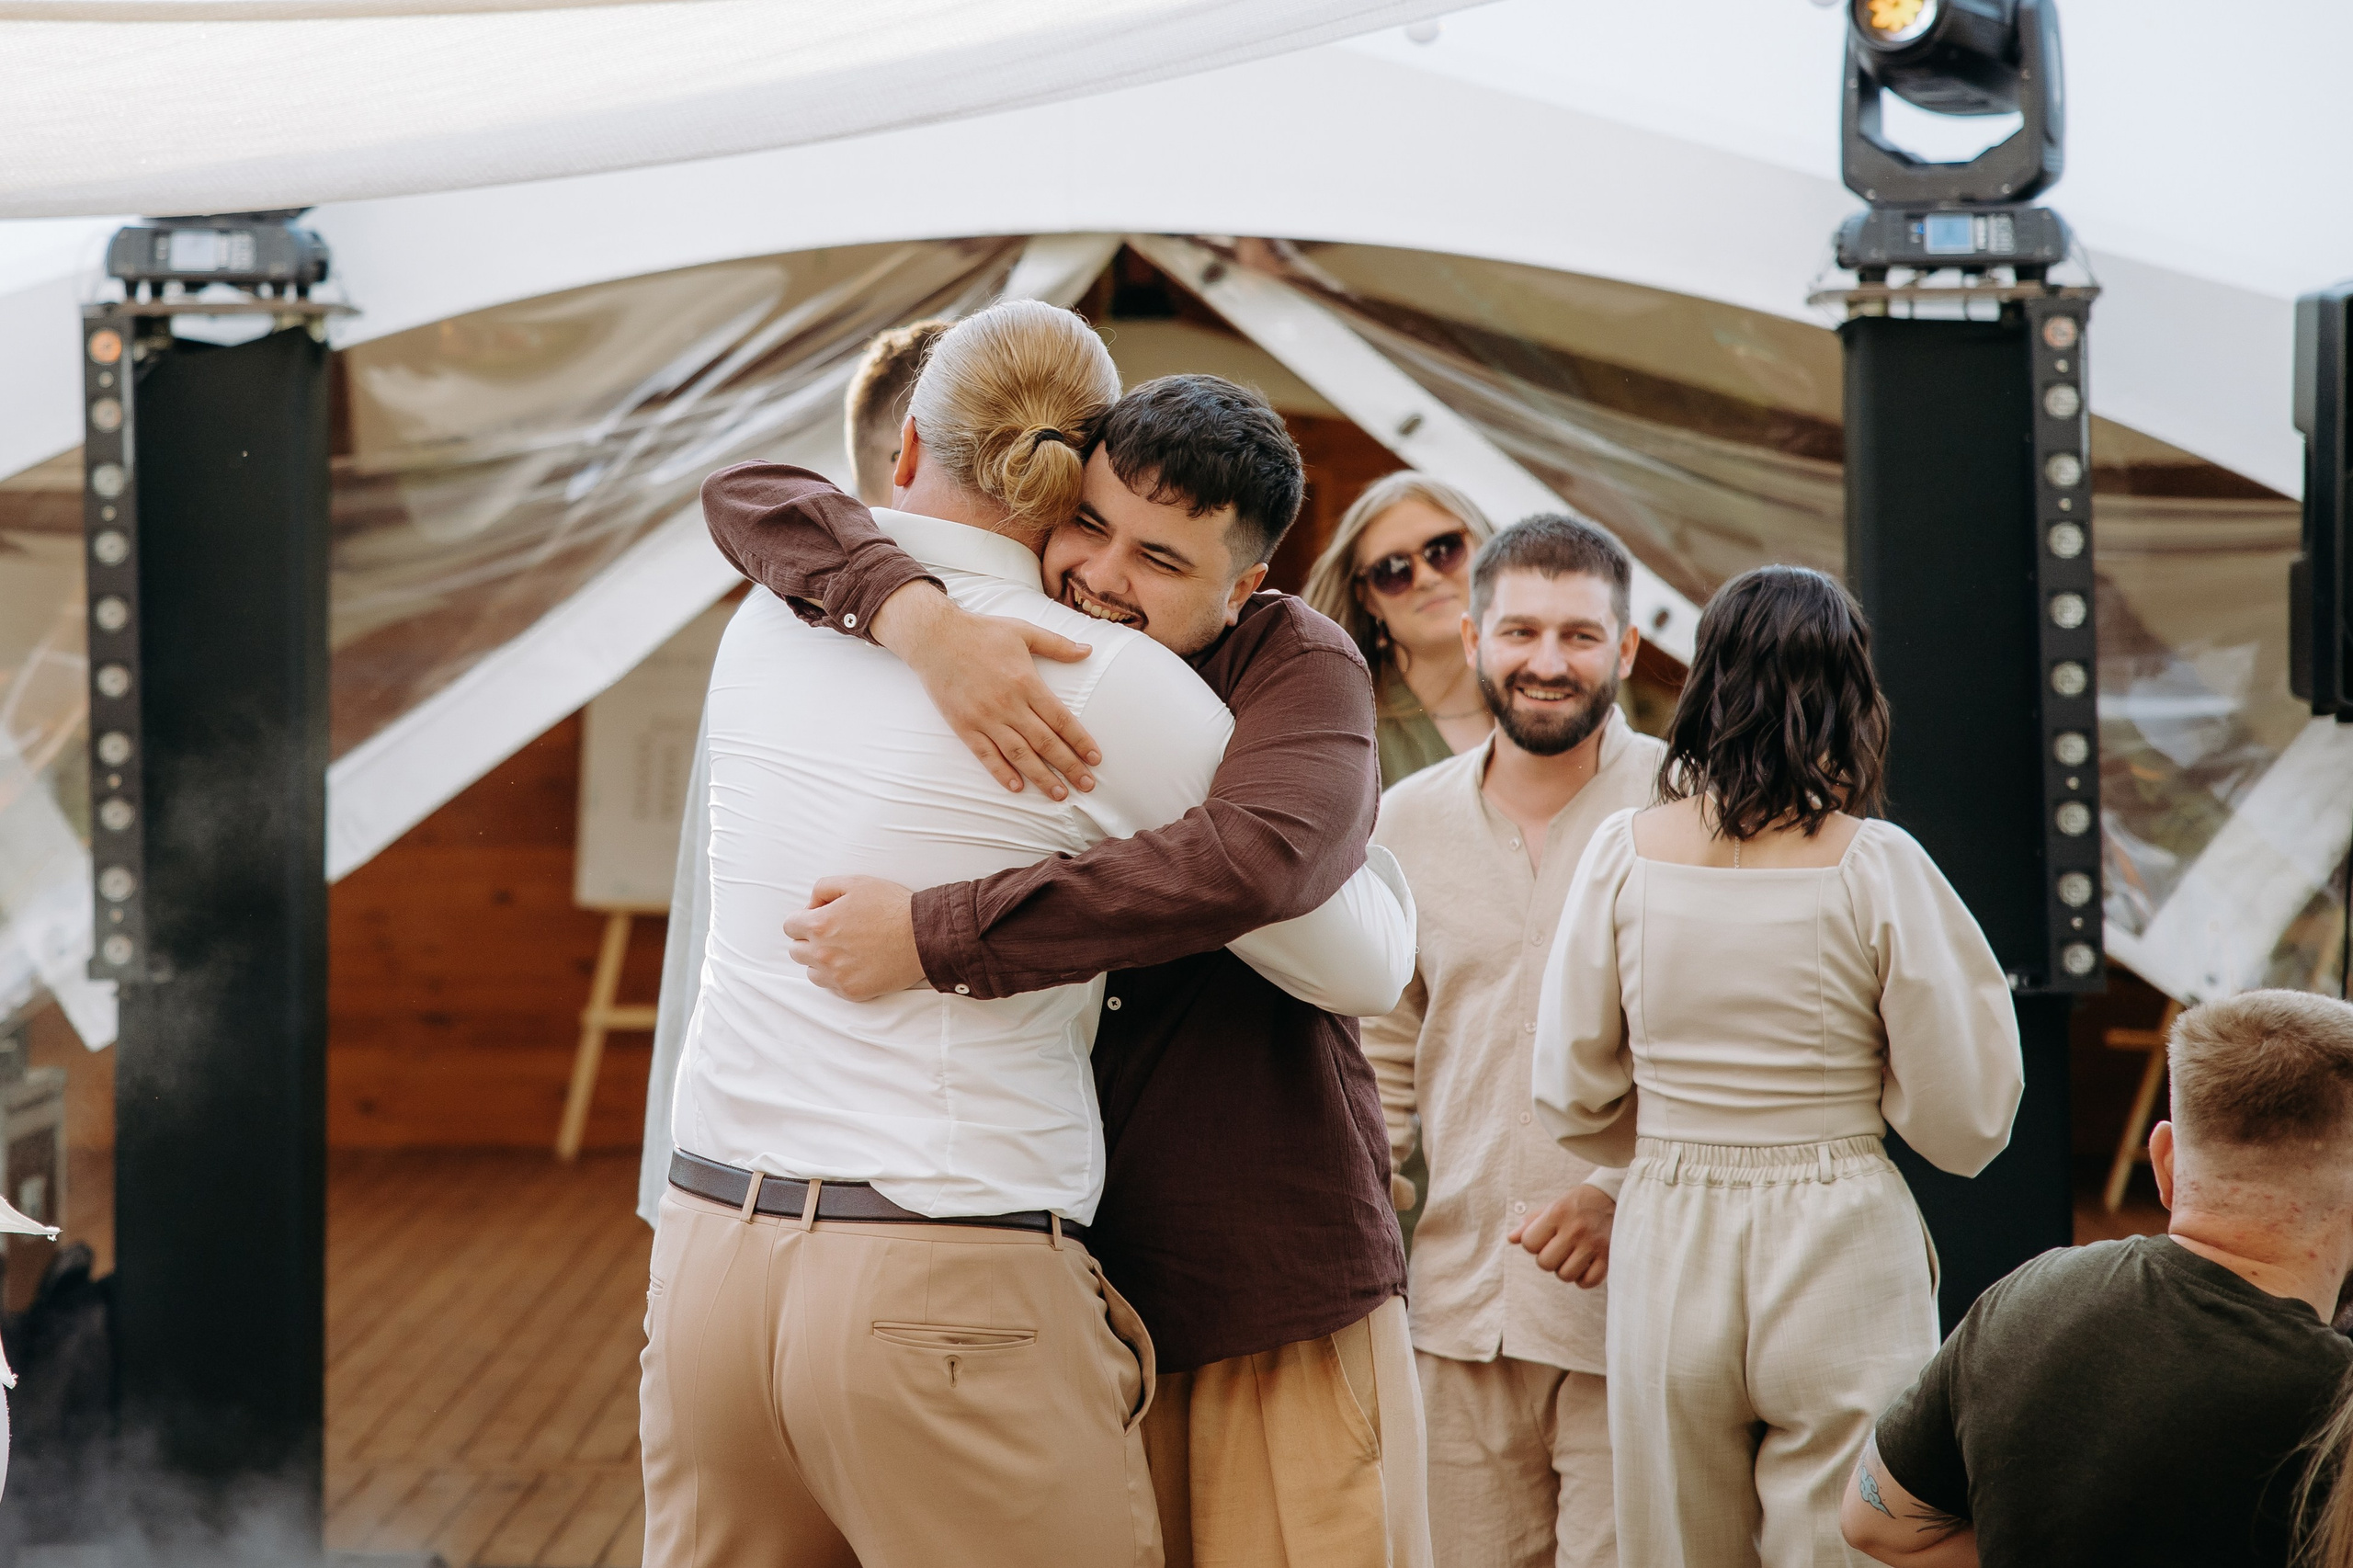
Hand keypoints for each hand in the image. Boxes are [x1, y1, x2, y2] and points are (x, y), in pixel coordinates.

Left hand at [783, 876, 925, 999]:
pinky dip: (839, 976)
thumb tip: (810, 905)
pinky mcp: (852, 991)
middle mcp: (823, 953)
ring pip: (811, 971)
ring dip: (821, 961)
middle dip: (809, 940)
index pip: (790, 926)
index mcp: (820, 924)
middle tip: (834, 934)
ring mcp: (837, 976)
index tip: (819, 919)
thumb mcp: (856, 883)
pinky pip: (831, 987)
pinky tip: (857, 964)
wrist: (923, 936)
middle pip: (796, 951)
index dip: (803, 920)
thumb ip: (823, 888)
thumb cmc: (891, 906)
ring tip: (845, 951)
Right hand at [869, 582, 1101, 798]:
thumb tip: (1088, 650)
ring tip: (1060, 795)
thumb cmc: (981, 632)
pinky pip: (986, 755)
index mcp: (1026, 682)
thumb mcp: (1023, 631)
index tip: (1096, 758)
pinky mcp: (964, 726)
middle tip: (1087, 785)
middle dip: (1069, 766)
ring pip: (1019, 754)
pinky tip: (1018, 788)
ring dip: (1041, 777)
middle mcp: (1008, 704)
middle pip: (1045, 742)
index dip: (1080, 741)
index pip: (1061, 719)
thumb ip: (1057, 645)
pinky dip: (1001, 773)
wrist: (934, 637)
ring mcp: (985, 718)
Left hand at [1508, 1184, 1614, 1287]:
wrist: (1613, 1197)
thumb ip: (1531, 1222)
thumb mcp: (1553, 1206)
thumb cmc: (1578, 1203)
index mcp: (1557, 1214)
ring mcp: (1593, 1244)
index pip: (1529, 1244)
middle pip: (1545, 1263)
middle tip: (1558, 1249)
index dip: (1533, 1244)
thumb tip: (1511, 1239)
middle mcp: (1575, 1229)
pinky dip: (1583, 1279)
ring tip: (1572, 1256)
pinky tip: (1585, 1265)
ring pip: (1565, 1275)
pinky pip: (1588, 1282)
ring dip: (1565, 1270)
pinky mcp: (1608, 1256)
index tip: (1544, 1238)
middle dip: (1548, 1259)